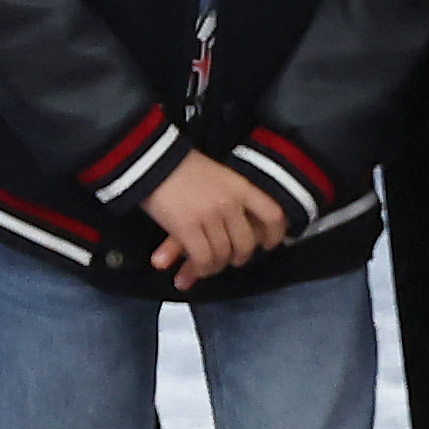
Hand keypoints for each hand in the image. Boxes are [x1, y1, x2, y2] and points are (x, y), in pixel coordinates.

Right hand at [146, 154, 282, 287]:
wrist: (153, 160)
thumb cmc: (183, 167)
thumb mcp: (219, 176)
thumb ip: (233, 198)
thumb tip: (242, 226)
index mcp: (241, 187)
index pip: (272, 215)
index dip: (275, 234)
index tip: (268, 244)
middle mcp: (229, 203)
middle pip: (246, 243)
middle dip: (239, 256)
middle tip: (230, 259)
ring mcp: (209, 216)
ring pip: (223, 255)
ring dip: (216, 265)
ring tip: (208, 264)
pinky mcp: (187, 228)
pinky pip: (202, 259)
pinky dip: (200, 268)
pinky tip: (195, 268)